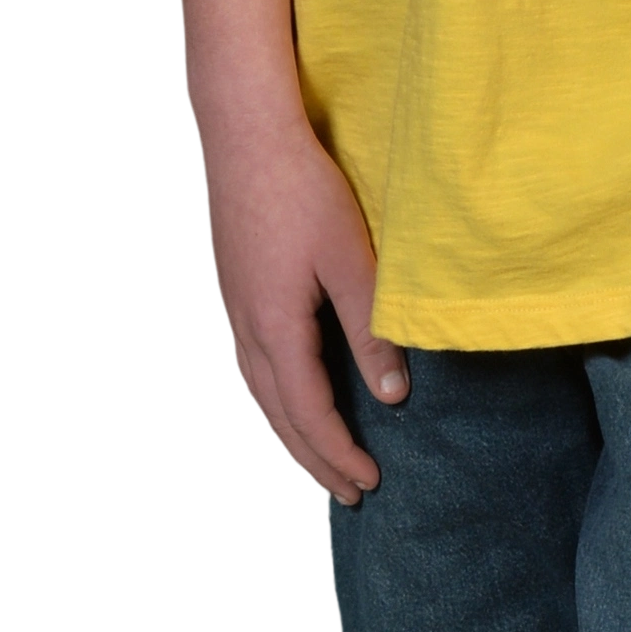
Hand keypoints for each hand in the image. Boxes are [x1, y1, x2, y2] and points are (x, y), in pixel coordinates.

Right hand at [205, 116, 409, 504]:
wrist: (247, 137)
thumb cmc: (303, 190)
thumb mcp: (351, 259)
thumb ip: (371, 329)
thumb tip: (395, 396)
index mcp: (277, 329)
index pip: (309, 414)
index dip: (339, 454)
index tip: (369, 484)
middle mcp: (248, 330)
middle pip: (279, 417)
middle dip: (314, 459)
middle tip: (348, 494)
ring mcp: (235, 311)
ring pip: (260, 395)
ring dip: (291, 434)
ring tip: (317, 461)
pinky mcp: (236, 291)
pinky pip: (251, 367)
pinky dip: (273, 400)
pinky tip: (287, 396)